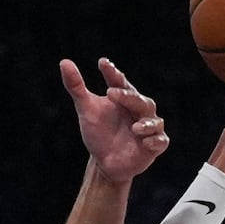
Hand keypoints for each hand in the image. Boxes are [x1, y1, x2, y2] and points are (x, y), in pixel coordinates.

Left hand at [60, 58, 169, 183]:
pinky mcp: (154, 146)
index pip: (119, 81)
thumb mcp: (86, 109)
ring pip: (154, 121)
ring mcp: (149, 127)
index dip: (112, 72)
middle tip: (111, 93)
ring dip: (146, 124)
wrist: (105, 162)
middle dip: (127, 97)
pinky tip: (146, 142)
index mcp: (124, 96)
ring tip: (135, 127)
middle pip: (138, 100)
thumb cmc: (99, 132)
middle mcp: (139, 109)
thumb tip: (64, 62)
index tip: (102, 63)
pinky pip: (160, 141)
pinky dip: (154, 141)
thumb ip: (76, 87)